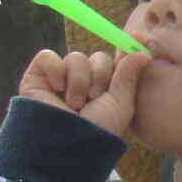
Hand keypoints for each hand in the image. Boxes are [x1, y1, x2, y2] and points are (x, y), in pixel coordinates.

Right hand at [18, 48, 149, 137]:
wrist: (66, 143)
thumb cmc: (96, 130)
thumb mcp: (119, 104)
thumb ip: (128, 75)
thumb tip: (143, 51)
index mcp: (104, 89)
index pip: (115, 62)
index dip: (124, 50)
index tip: (139, 37)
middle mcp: (83, 82)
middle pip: (97, 58)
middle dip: (99, 77)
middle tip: (93, 100)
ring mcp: (60, 78)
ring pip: (76, 58)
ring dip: (79, 81)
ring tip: (74, 104)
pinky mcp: (38, 76)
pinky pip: (48, 57)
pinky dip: (55, 70)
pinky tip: (56, 89)